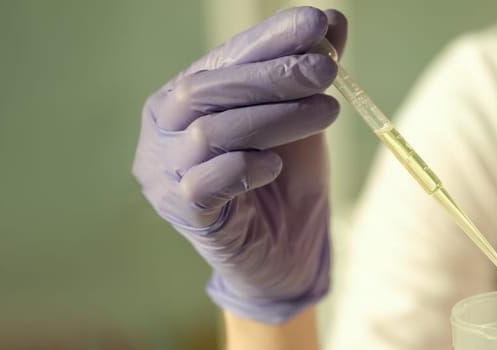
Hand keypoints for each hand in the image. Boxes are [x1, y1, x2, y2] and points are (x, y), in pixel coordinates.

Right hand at [132, 6, 347, 323]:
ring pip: (208, 133)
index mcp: (185, 96)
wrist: (286, 253)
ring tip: (326, 111)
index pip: (222, 58)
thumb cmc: (286, 181)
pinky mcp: (181, 211)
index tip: (316, 22)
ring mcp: (164, 172)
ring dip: (273, 117)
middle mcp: (163, 129)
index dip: (267, 39)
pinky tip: (275, 166)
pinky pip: (204, 182)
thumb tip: (332, 20)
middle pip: (204, 90)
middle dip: (270, 75)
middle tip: (326, 70)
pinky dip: (244, 167)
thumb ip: (310, 72)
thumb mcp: (303, 117)